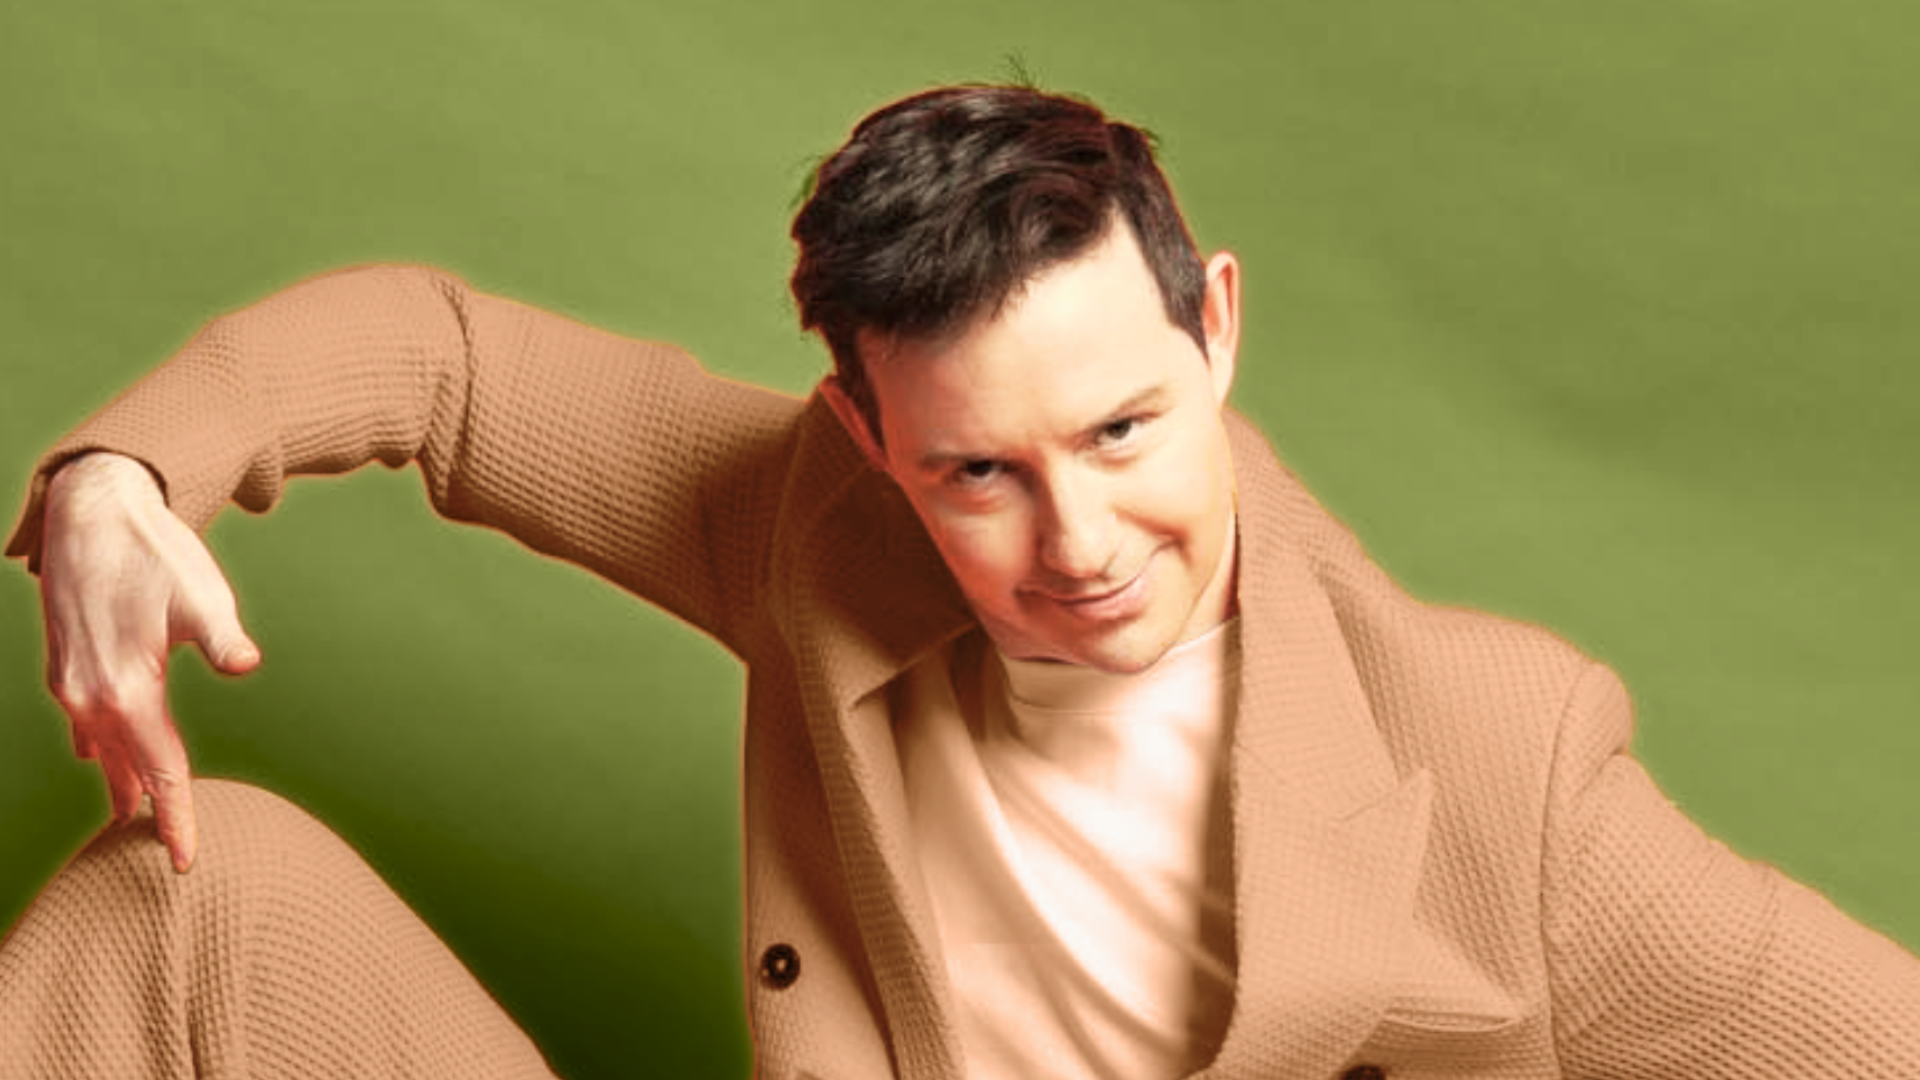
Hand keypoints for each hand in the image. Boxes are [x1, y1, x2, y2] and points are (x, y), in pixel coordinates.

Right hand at [39, 453, 260, 871]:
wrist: (90, 510)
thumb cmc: (153, 553)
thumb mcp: (201, 595)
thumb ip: (223, 639)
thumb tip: (248, 664)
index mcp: (128, 692)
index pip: (160, 772)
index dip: (175, 817)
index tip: (184, 860)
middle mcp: (90, 696)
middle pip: (125, 769)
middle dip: (146, 809)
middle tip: (166, 853)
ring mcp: (71, 682)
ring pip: (98, 748)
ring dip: (116, 779)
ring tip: (130, 814)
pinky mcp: (65, 663)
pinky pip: (81, 722)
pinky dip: (96, 746)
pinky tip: (97, 754)